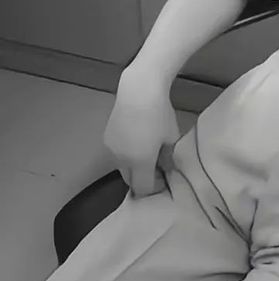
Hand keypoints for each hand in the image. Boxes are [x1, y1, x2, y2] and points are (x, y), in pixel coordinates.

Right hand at [103, 68, 180, 197]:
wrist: (138, 91)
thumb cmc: (160, 113)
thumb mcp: (171, 137)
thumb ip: (168, 158)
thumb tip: (166, 169)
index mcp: (140, 162)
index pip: (144, 188)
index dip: (154, 188)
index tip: (163, 179)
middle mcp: (122, 159)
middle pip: (130, 181)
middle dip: (143, 179)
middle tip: (156, 168)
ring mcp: (112, 149)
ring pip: (122, 168)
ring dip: (133, 167)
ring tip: (146, 153)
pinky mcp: (106, 139)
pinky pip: (117, 155)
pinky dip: (126, 155)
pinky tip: (136, 141)